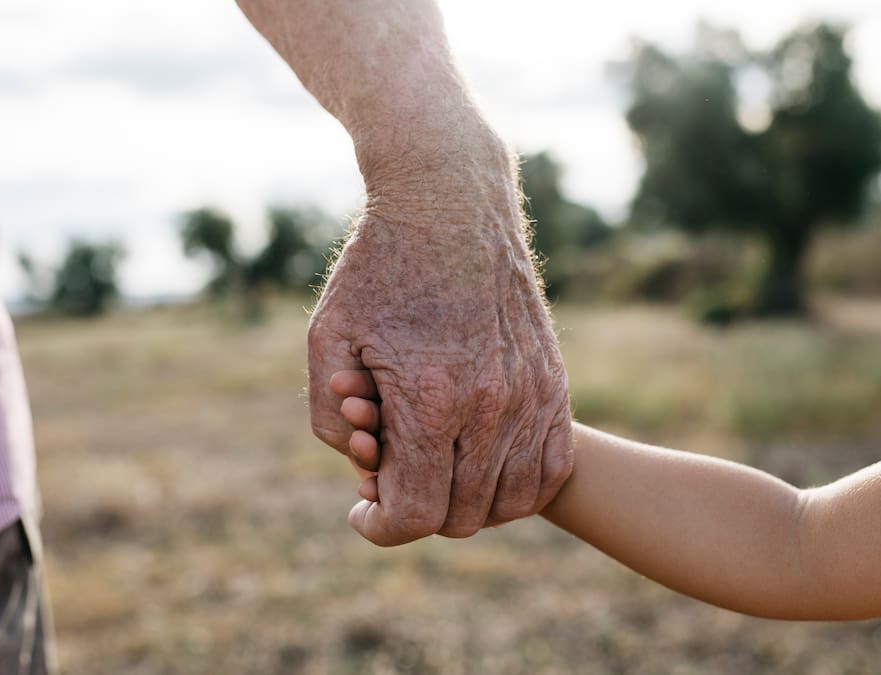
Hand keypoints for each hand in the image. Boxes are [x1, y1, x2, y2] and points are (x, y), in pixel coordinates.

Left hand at [306, 141, 573, 545]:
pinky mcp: (554, 383)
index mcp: (430, 399)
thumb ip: (331, 421)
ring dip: (468, 503)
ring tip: (435, 467)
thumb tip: (368, 475)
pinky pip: (549, 468)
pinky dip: (516, 483)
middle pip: (462, 516)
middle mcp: (491, 406)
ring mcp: (532, 396)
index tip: (361, 511)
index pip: (416, 514)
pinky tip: (479, 459)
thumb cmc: (378, 269)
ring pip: (511, 502)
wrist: (450, 202)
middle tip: (392, 472)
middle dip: (417, 509)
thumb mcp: (326, 338)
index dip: (381, 526)